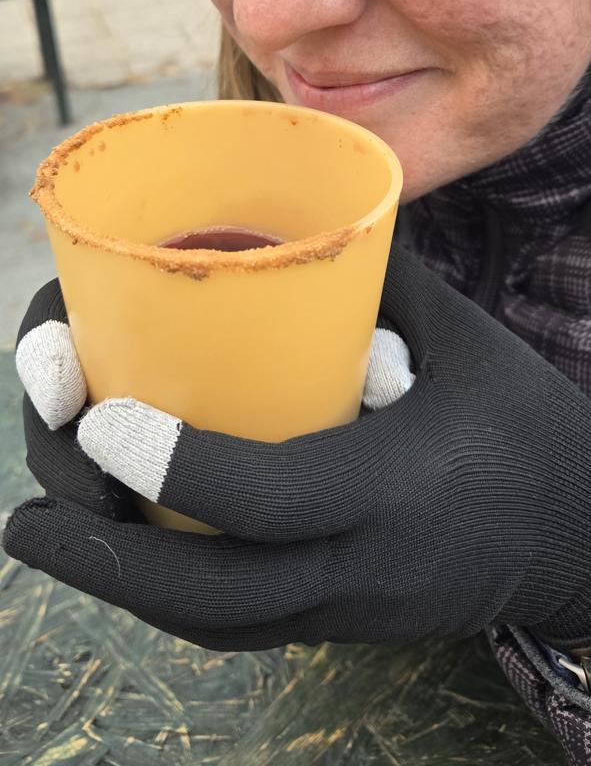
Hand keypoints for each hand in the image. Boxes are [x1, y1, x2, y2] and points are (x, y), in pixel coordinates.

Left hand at [5, 244, 590, 653]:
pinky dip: (162, 591)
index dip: (172, 464)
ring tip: (41, 530)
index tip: (94, 417)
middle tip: (20, 518)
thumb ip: (363, 275)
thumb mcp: (453, 331)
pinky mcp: (344, 624)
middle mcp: (365, 568)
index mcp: (396, 488)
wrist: (578, 533)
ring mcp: (352, 611)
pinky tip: (117, 547)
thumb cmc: (517, 413)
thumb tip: (272, 214)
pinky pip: (235, 625)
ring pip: (211, 622)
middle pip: (210, 596)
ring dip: (115, 582)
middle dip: (100, 559)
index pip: (269, 497)